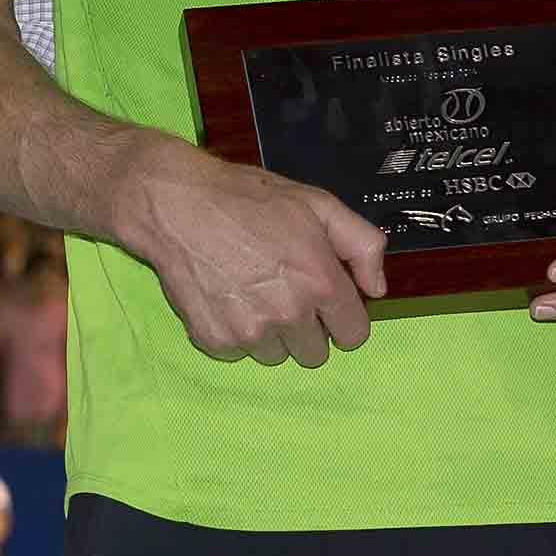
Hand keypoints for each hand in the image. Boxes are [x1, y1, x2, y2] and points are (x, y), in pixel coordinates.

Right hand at [124, 140, 387, 367]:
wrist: (177, 205)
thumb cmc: (249, 199)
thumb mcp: (318, 204)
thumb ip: (362, 245)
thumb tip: (377, 289)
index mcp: (320, 281)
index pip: (354, 335)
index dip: (342, 317)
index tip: (327, 302)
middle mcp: (288, 314)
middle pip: (315, 354)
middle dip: (307, 328)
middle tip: (283, 291)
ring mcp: (249, 332)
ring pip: (276, 356)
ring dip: (270, 333)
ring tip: (251, 290)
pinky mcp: (215, 341)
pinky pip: (239, 354)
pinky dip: (235, 332)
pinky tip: (226, 297)